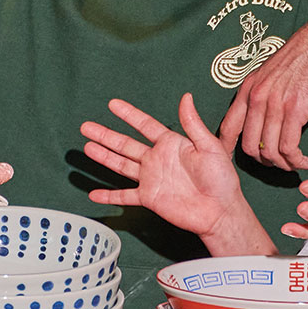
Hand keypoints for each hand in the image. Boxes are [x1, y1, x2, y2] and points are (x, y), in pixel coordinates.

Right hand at [83, 94, 266, 253]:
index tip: (113, 104)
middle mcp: (157, 160)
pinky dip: (109, 196)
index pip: (145, 125)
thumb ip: (193, 124)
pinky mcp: (149, 198)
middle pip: (125, 144)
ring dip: (104, 157)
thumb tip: (186, 97)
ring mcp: (151, 179)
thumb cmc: (221, 179)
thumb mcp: (210, 147)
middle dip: (106, 135)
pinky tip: (94, 194)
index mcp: (171, 144)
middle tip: (86, 126)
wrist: (219, 211)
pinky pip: (125, 196)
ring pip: (121, 165)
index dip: (129, 114)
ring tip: (86, 147)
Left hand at [219, 8, 307, 170]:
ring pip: (270, 150)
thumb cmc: (300, 58)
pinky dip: (295, 160)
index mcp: (247, 90)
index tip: (231, 162)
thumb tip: (259, 120)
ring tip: (294, 164)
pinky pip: (288, 146)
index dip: (227, 149)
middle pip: (249, 146)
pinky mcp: (295, 109)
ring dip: (283, 164)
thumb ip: (260, 95)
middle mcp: (256, 98)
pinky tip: (304, 161)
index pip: (228, 128)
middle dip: (264, 161)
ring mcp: (275, 104)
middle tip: (277, 163)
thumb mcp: (269, 74)